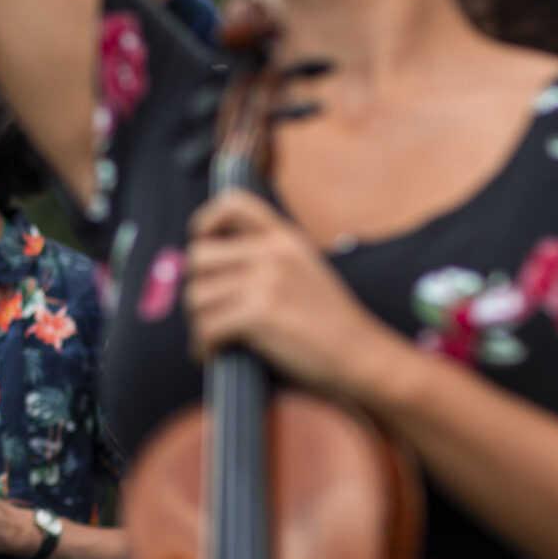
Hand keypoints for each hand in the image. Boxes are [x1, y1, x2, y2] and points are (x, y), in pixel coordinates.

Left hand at [184, 189, 410, 404]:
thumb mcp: (304, 269)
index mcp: (284, 238)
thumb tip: (208, 258)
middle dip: (199, 286)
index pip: (234, 203)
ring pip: (197, 296)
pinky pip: (207, 327)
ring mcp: (266, 282)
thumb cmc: (328, 320)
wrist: (360, 355)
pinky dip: (205, 346)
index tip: (202, 241)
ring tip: (215, 336)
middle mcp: (273, 253)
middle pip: (199, 256)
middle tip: (210, 309)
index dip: (206, 220)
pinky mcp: (259, 314)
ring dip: (200, 322)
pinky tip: (215, 354)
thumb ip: (265, 257)